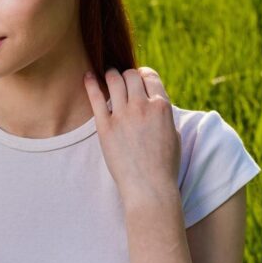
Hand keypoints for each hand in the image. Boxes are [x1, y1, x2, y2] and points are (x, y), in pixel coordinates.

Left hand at [82, 66, 180, 204]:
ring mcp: (123, 116)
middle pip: (131, 75)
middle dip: (127, 75)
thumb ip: (163, 114)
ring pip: (114, 80)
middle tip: (122, 80)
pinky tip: (88, 77)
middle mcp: (142, 106)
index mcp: (162, 106)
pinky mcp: (105, 126)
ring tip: (108, 76)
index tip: (138, 78)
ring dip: (111, 75)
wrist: (149, 187)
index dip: (143, 74)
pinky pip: (96, 98)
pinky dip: (91, 84)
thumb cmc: (164, 165)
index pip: (150, 76)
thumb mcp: (173, 133)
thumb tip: (154, 103)